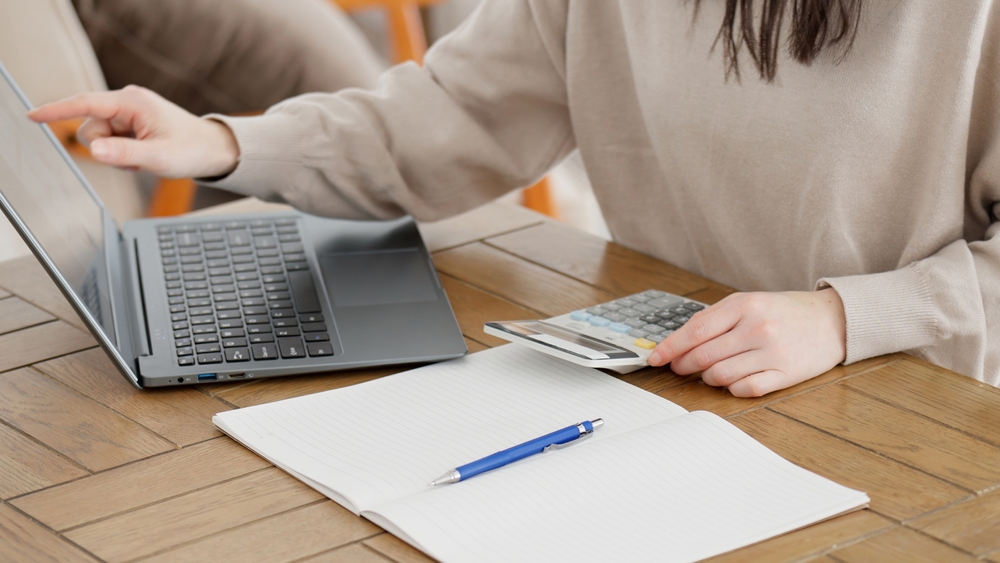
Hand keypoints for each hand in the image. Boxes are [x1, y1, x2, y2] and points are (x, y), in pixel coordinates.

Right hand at [27, 85, 238, 177]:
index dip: (57, 111)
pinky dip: (123, 154)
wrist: (213, 150)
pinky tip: (144, 155)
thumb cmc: (192, 150)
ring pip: (100, 139)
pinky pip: (111, 142)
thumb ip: (124, 154)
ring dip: (116, 154)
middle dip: (107, 149)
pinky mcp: (131, 123)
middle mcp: (127, 103)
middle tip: (136, 160)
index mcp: (132, 103)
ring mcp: (129, 113)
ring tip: (144, 157)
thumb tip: (94, 150)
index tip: (33, 116)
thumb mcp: (158, 157)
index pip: (85, 104)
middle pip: (90, 128)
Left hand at [647, 289, 846, 396]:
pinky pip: (744, 389)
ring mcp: (772, 353)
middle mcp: (757, 328)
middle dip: (683, 365)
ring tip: (710, 372)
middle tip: (678, 368)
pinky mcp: (786, 375)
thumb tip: (678, 342)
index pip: (695, 330)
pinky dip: (731, 388)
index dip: (670, 347)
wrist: (832, 321)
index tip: (655, 358)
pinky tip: (733, 380)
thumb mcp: (748, 302)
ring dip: (707, 378)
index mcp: (745, 305)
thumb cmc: (783, 311)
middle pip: (703, 356)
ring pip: (720, 375)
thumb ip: (714, 318)